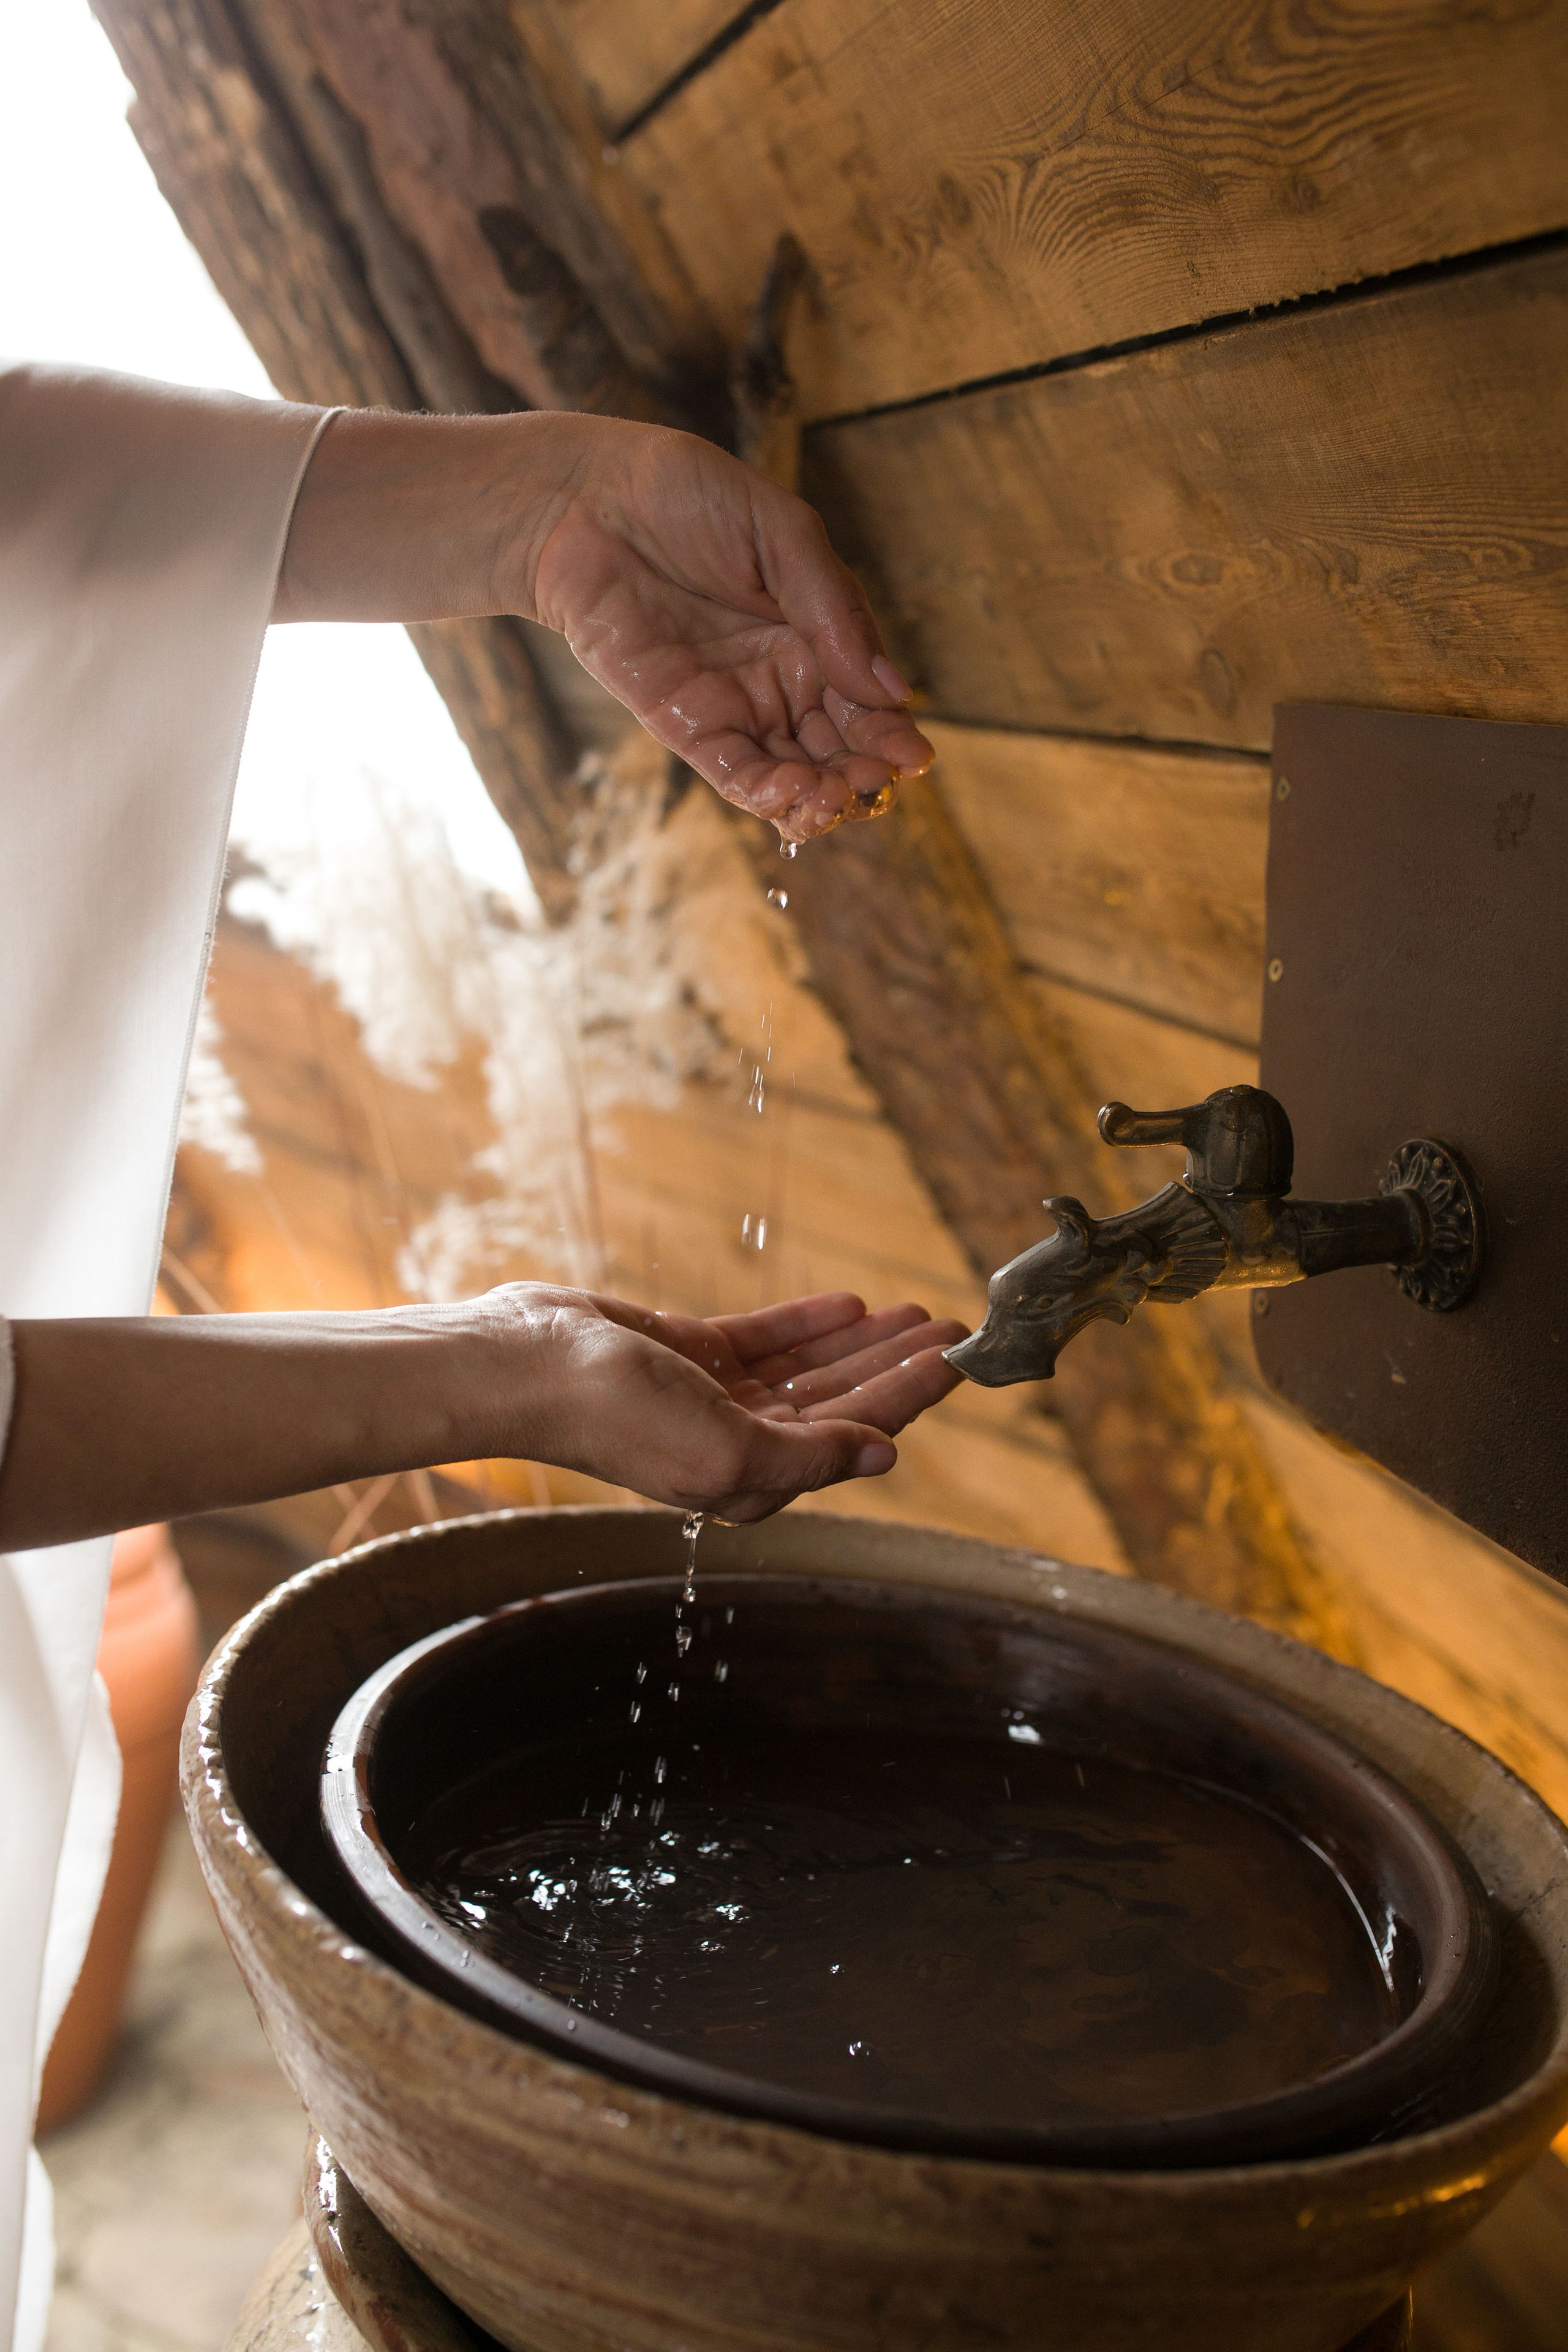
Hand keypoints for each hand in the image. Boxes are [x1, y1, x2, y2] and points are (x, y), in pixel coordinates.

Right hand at [508, 1285, 965, 1520]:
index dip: (910, 1397)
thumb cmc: (618, 1418)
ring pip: (810, 1368)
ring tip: (916, 1310)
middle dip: (899, 1366)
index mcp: (753, 1479)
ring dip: (862, 1341)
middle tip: (954, 1327)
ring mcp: (714, 1398)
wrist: (528, 1367)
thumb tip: (883, 1454)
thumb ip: (810, 1454)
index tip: (959, 1359)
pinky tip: (849, 1304)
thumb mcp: (726, 1449)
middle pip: (842, 1401)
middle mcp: (740, 1443)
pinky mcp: (689, 1355)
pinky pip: (765, 1338)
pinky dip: (807, 1321)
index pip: (855, 1435)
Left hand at [527, 419, 935, 840]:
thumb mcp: (783, 536)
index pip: (865, 699)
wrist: (586, 499)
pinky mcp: (682, 722)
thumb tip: (893, 688)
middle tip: (877, 783)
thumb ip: (836, 611)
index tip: (914, 756)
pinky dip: (764, 792)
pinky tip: (790, 796)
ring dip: (819, 796)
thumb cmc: (685, 496)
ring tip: (835, 797)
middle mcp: (779, 678)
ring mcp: (732, 704)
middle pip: (834, 746)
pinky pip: (732, 772)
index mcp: (814, 634)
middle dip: (860, 772)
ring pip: (789, 772)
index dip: (890, 732)